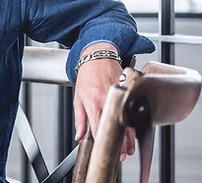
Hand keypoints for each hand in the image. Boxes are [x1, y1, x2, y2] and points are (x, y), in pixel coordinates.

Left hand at [73, 43, 134, 161]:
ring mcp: (120, 96)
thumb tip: (79, 135)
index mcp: (94, 103)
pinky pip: (132, 110)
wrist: (98, 57)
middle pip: (117, 126)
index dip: (103, 141)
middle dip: (121, 143)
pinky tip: (133, 132)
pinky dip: (134, 123)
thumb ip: (80, 119)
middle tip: (122, 154)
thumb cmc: (87, 76)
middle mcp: (108, 100)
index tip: (105, 149)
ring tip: (129, 148)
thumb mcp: (78, 98)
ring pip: (128, 121)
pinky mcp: (128, 92)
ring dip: (130, 137)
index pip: (99, 127)